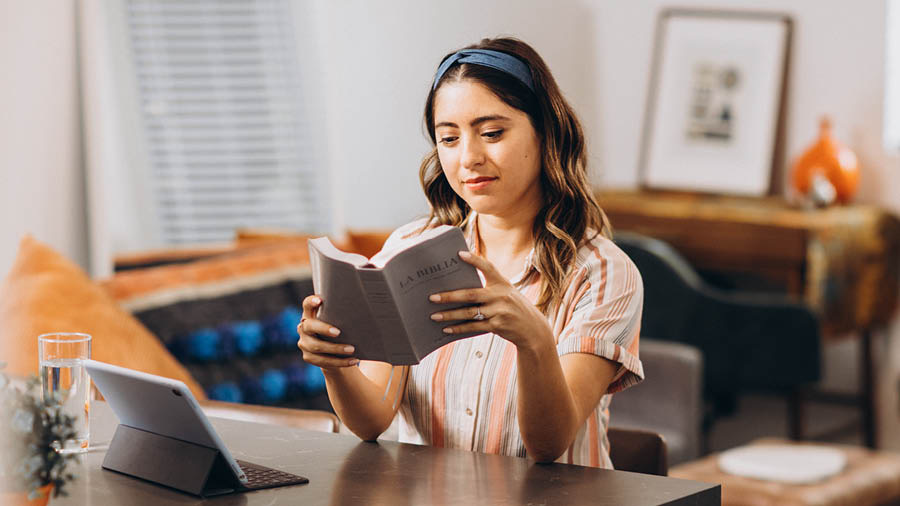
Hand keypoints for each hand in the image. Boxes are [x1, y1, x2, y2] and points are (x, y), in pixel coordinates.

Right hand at [297, 295, 358, 368]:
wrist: (334, 352)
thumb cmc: (340, 330)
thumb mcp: (339, 322)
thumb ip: (342, 316)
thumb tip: (362, 311)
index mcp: (310, 315)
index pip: (307, 305)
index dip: (311, 302)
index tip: (319, 300)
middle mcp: (303, 328)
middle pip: (309, 326)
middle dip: (324, 329)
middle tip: (338, 332)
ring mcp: (304, 343)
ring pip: (317, 346)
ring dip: (336, 349)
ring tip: (352, 349)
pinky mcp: (308, 357)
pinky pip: (323, 361)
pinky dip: (340, 362)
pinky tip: (353, 360)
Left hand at [428, 251, 552, 349]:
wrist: (532, 329)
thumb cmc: (513, 308)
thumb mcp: (506, 293)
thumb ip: (489, 288)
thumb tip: (458, 289)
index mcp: (502, 283)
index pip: (488, 267)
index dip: (474, 260)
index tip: (459, 254)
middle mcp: (501, 295)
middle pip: (470, 294)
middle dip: (449, 296)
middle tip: (432, 297)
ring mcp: (499, 311)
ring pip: (469, 312)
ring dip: (450, 314)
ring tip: (434, 315)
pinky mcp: (497, 325)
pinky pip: (474, 326)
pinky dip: (459, 328)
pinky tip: (447, 329)